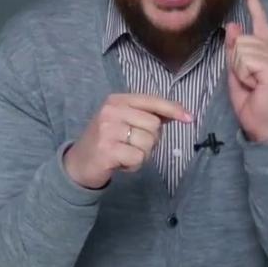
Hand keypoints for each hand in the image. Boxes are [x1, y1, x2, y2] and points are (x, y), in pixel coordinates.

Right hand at [63, 94, 192, 188]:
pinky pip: (138, 158)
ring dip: (142, 155)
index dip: (173, 109)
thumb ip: (147, 115)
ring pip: (148, 143)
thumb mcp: (123, 121)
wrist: (77, 164)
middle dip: (151, 141)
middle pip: (154, 126)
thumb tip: (178, 113)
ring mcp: (107, 130)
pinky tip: (120, 163)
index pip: (152, 101)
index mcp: (117, 100)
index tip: (189, 118)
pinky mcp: (107, 150)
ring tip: (125, 154)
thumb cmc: (106, 141)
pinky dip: (133, 166)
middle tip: (133, 146)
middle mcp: (111, 111)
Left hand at [225, 0, 267, 142]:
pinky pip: (245, 59)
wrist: (262, 124)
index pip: (259, 19)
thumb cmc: (250, 100)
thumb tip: (233, 25)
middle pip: (240, 39)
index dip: (253, 0)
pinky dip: (243, 74)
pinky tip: (255, 85)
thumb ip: (233, 48)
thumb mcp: (234, 71)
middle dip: (235, 62)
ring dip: (239, 70)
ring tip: (252, 84)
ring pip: (240, 48)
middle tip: (247, 82)